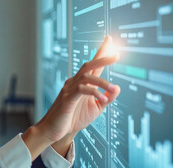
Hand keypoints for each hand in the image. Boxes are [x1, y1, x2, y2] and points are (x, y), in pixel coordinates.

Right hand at [22, 36, 120, 159]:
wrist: (55, 130)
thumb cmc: (73, 118)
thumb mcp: (96, 109)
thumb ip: (106, 98)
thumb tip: (117, 88)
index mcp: (82, 83)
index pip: (93, 65)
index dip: (101, 52)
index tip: (110, 40)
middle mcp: (75, 82)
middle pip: (89, 65)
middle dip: (102, 58)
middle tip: (116, 54)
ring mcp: (69, 89)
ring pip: (87, 76)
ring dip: (102, 82)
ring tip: (112, 88)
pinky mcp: (67, 97)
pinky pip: (81, 89)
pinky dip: (94, 92)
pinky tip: (102, 98)